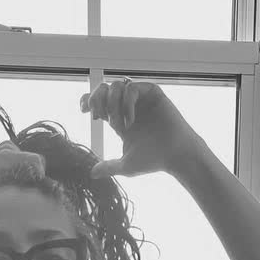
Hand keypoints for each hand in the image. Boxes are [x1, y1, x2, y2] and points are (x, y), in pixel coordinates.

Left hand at [81, 79, 199, 178]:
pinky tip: (130, 121)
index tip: (84, 111)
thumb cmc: (154, 160)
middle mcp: (128, 106)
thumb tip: (91, 174)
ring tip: (119, 125)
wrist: (176, 155)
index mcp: (120, 119)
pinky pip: (131, 88)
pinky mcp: (151, 92)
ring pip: (116, 85)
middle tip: (98, 117)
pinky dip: (127, 103)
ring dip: (112, 104)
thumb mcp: (126, 165)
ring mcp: (140, 98)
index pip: (99, 102)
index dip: (88, 101)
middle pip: (104, 88)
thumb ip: (108, 167)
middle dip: (97, 100)